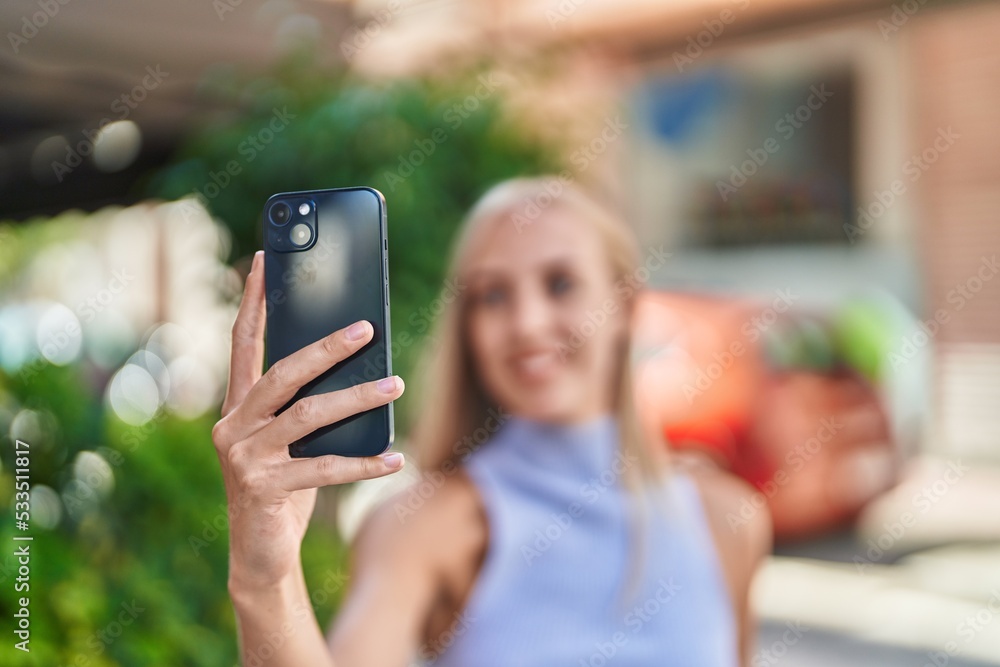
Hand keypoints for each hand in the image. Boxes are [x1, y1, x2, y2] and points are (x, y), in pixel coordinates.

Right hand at [212, 251, 404, 591]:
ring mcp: (243, 457)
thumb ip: (305, 406)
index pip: (243, 342)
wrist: (260, 553)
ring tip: (396, 384)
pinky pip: (324, 468)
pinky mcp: (261, 488)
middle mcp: (232, 425)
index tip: (264, 259)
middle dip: (326, 347)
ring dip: (358, 398)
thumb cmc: (283, 486)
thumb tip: (360, 367)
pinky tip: (396, 458)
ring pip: (308, 414)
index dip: (253, 300)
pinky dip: (364, 464)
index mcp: (237, 405)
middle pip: (283, 372)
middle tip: (368, 328)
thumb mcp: (291, 441)